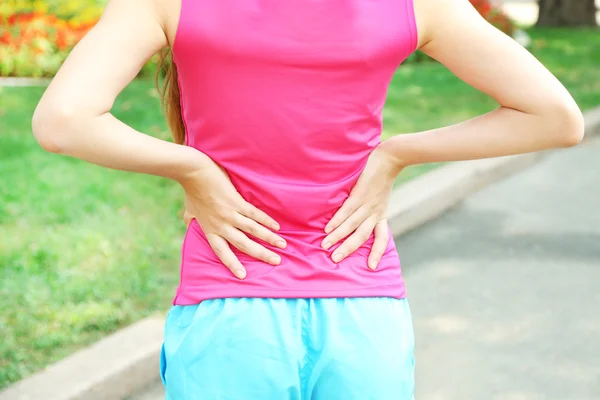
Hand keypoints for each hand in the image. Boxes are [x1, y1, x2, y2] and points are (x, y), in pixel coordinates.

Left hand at [179, 153, 285, 279]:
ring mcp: (229, 214)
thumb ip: (190, 218)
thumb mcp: (189, 208)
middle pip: (243, 245)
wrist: (194, 171)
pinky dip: (266, 221)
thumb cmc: (191, 189)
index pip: (222, 252)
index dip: (232, 264)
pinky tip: (276, 227)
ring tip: (282, 246)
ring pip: (253, 231)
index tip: (243, 276)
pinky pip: (254, 214)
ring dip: (269, 239)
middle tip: (276, 261)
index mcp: (210, 229)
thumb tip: (187, 221)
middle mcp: (221, 225)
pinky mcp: (236, 202)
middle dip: (261, 254)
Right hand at [321, 143, 402, 269]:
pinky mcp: (360, 193)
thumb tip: (354, 217)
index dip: (377, 253)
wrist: (390, 157)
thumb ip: (371, 207)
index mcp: (381, 214)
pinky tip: (328, 228)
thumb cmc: (381, 176)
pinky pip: (348, 211)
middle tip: (335, 260)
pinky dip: (337, 220)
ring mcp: (368, 203)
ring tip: (326, 245)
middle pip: (362, 236)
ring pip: (352, 225)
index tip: (372, 267)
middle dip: (348, 249)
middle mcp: (375, 212)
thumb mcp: (380, 196)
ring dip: (338, 236)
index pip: (381, 238)